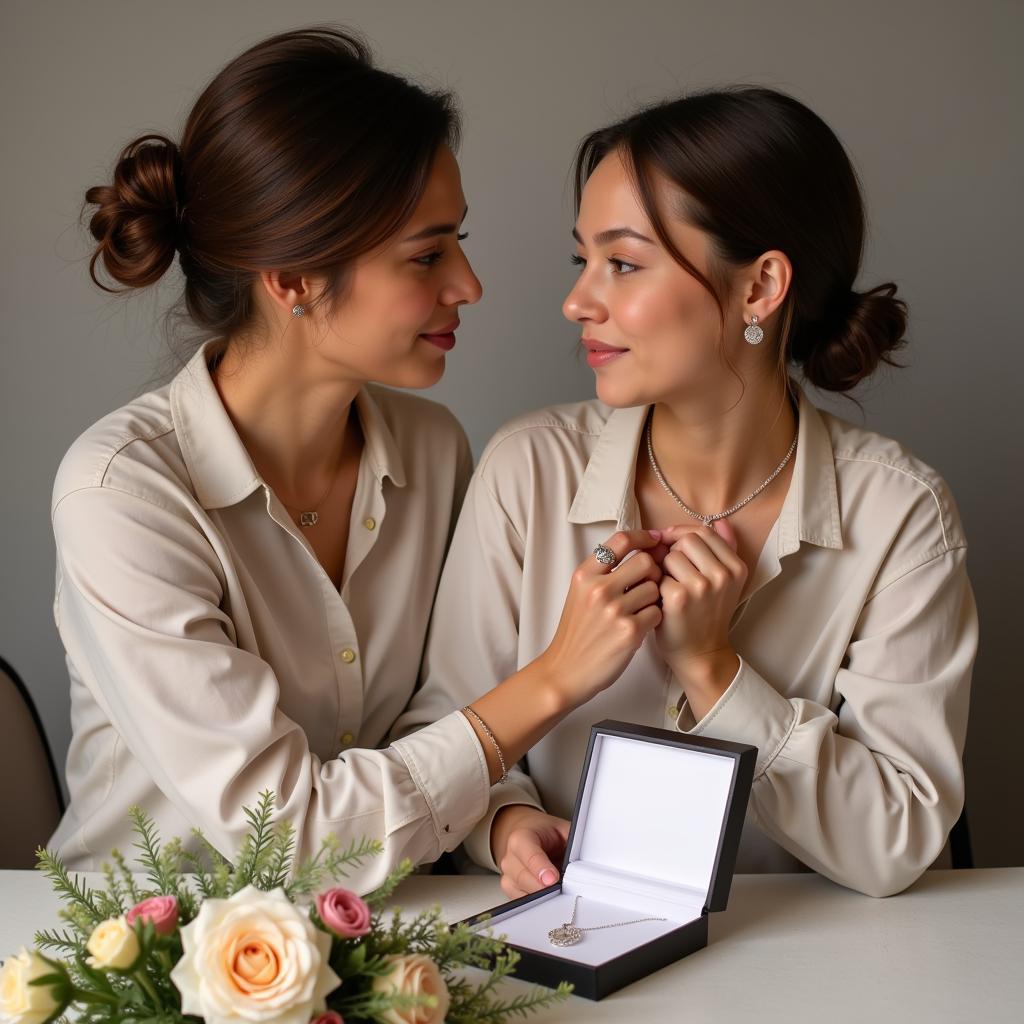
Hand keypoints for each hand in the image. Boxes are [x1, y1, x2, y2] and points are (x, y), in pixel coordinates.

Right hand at [491, 805, 571, 898]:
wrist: (529, 832)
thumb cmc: (546, 833)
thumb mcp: (562, 829)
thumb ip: (572, 842)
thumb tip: (586, 860)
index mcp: (521, 837)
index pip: (529, 855)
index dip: (541, 868)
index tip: (553, 879)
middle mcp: (510, 856)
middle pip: (525, 879)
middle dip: (545, 888)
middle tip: (563, 889)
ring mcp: (508, 874)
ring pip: (524, 894)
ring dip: (543, 896)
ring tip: (558, 889)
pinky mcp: (509, 889)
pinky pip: (523, 904)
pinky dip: (538, 902)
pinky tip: (549, 894)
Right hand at [536, 529, 667, 708]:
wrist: (566, 670)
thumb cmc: (578, 631)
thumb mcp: (579, 594)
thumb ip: (603, 573)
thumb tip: (642, 551)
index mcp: (584, 575)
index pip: (621, 540)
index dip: (643, 537)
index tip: (654, 541)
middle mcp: (598, 589)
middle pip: (645, 562)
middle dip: (652, 572)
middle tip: (648, 585)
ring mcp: (614, 610)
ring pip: (655, 588)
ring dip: (654, 598)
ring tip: (640, 610)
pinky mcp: (629, 631)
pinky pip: (657, 612)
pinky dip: (653, 618)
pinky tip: (640, 626)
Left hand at [655, 519, 746, 672]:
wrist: (701, 654)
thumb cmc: (707, 615)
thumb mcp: (725, 582)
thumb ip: (725, 549)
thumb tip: (721, 521)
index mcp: (736, 567)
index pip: (704, 531)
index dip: (682, 533)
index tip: (670, 542)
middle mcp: (723, 575)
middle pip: (686, 539)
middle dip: (673, 551)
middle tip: (671, 570)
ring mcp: (701, 586)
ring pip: (670, 555)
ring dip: (663, 568)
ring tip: (668, 586)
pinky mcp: (679, 597)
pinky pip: (658, 575)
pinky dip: (656, 586)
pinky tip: (661, 599)